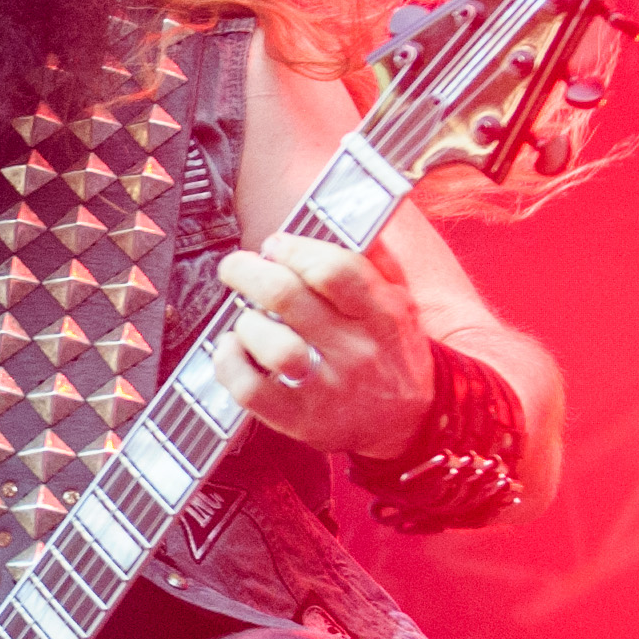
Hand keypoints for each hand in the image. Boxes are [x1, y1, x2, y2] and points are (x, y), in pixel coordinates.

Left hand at [209, 231, 436, 459]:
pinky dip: (229, 363)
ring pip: (270, 345)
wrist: (409, 421)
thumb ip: (372, 257)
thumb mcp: (399, 299)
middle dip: (248, 271)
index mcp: (382, 313)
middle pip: (286, 297)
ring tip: (247, 316)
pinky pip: (250, 390)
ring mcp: (327, 389)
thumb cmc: (392, 350)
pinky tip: (233, 348)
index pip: (333, 269)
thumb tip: (337, 217)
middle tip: (237, 267)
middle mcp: (356, 351)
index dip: (293, 249)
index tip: (275, 245)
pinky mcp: (301, 419)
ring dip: (246, 321)